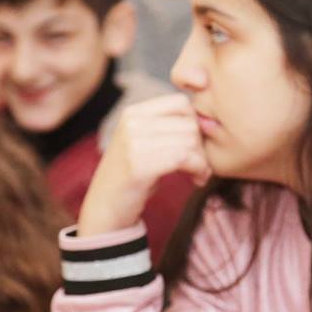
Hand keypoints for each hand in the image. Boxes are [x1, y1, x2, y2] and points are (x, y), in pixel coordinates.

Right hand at [76, 94, 210, 235]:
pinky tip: (197, 180)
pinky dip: (198, 169)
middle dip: (202, 146)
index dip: (195, 123)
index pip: (181, 103)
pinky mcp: (139, 165)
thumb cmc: (133, 178)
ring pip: (190, 140)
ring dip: (202, 160)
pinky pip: (184, 157)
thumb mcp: (145, 143)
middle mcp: (132, 123)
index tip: (195, 146)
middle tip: (201, 166)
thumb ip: (167, 128)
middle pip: (189, 123)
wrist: (105, 209)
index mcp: (133, 113)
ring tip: (198, 174)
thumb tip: (206, 121)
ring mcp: (133, 143)